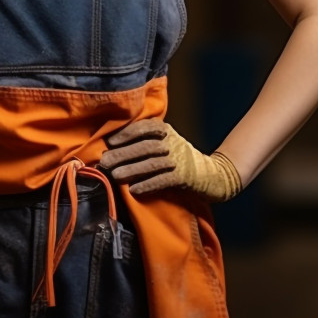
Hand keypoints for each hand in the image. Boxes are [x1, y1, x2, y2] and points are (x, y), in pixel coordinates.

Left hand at [98, 119, 241, 200]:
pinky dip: (148, 184)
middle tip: (104, 162)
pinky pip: (163, 180)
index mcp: (165, 130)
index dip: (125, 134)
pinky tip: (135, 189)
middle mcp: (172, 142)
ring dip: (132, 169)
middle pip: (144, 146)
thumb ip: (144, 141)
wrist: (213, 174)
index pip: (143, 128)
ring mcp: (179, 159)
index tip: (110, 142)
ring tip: (115, 176)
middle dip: (122, 154)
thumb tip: (112, 147)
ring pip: (151, 163)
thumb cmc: (179, 158)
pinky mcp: (185, 177)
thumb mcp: (165, 143)